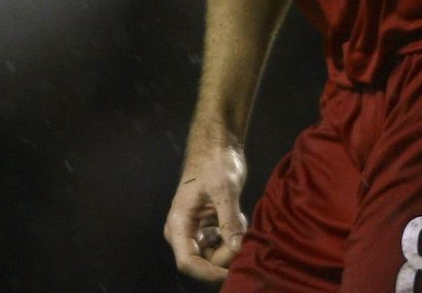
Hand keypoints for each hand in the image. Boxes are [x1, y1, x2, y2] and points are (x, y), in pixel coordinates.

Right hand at [164, 145, 248, 282]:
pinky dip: (232, 238)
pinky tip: (236, 218)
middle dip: (227, 255)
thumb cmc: (215, 163)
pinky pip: (220, 246)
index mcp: (179, 223)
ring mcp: (194, 232)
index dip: (210, 273)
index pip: (188, 263)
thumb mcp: (225, 190)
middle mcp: (182, 232)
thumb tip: (237, 249)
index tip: (233, 272)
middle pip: (204, 262)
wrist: (216, 147)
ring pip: (215, 256)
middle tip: (243, 231)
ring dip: (232, 244)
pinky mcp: (205, 229)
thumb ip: (229, 221)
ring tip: (238, 218)